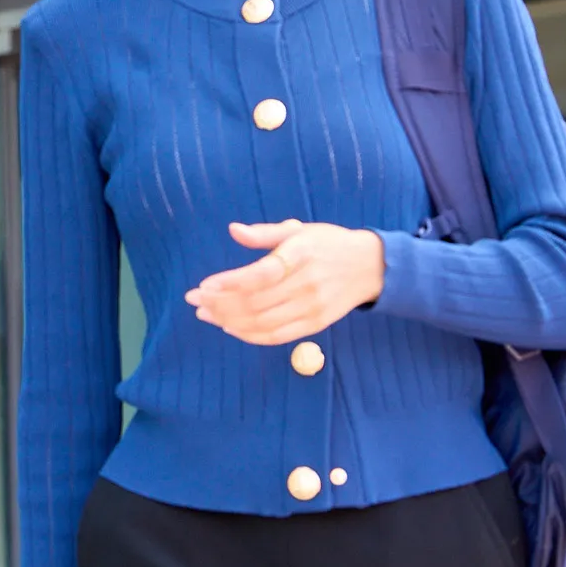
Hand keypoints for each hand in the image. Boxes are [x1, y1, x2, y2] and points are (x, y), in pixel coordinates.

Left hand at [187, 219, 384, 345]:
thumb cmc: (328, 243)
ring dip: (228, 321)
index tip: (204, 286)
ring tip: (206, 314)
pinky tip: (230, 327)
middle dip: (219, 304)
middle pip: (255, 302)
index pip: (260, 275)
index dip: (229, 283)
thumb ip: (264, 233)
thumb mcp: (299, 230)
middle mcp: (307, 284)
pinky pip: (277, 336)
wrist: (370, 266)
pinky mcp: (315, 324)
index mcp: (301, 255)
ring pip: (262, 322)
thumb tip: (233, 230)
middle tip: (195, 301)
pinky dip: (250, 335)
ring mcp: (312, 307)